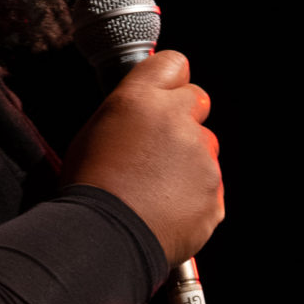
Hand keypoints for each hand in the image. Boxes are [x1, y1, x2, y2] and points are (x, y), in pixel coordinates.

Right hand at [60, 52, 223, 266]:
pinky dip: (193, 196)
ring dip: (188, 161)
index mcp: (141, 100)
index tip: (165, 94)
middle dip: (184, 118)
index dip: (170, 80)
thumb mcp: (95, 134)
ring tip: (155, 189)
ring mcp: (201, 158)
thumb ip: (129, 114)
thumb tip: (145, 113)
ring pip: (205, 147)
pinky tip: (165, 210)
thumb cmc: (89, 189)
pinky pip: (210, 186)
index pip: (173, 63)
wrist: (102, 240)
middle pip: (197, 100)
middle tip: (159, 146)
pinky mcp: (214, 193)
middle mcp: (177, 120)